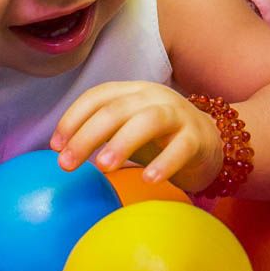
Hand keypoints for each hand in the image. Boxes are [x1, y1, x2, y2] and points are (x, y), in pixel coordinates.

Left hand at [50, 81, 225, 194]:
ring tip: (103, 167)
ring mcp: (178, 115)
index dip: (73, 118)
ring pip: (148, 120)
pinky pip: (181, 147)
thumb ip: (102, 133)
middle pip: (117, 109)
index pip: (98, 96)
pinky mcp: (198, 137)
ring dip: (122, 142)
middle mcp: (154, 97)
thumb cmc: (161, 139)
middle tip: (67, 163)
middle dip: (87, 135)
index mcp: (133, 92)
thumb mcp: (130, 129)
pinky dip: (164, 163)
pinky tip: (148, 179)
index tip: (55, 146)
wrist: (214, 143)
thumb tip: (62, 153)